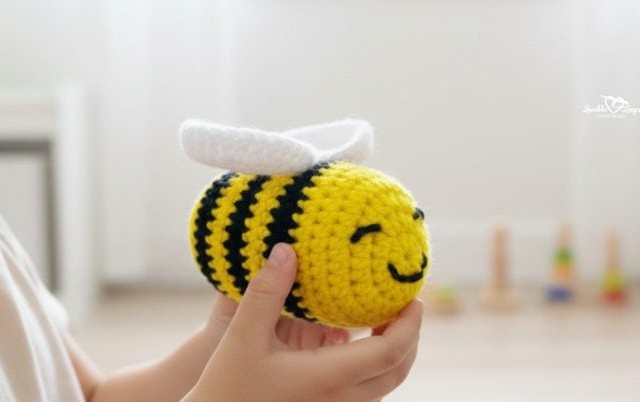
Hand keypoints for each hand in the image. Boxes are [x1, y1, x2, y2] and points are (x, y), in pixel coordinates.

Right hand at [184, 243, 423, 401]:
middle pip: (398, 370)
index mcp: (329, 378)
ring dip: (394, 353)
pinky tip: (353, 347)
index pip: (390, 350)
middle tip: (407, 305)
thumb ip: (267, 292)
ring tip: (385, 321)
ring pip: (384, 385)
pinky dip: (375, 368)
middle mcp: (341, 400)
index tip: (414, 297)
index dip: (410, 323)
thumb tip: (286, 251)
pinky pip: (366, 393)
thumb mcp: (242, 336)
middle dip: (410, 336)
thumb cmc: (225, 388)